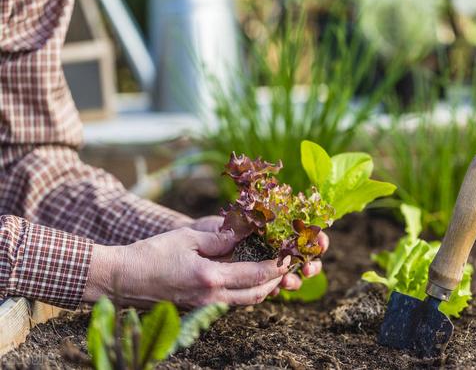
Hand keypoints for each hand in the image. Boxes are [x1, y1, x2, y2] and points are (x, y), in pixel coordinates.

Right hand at [83, 227, 290, 307]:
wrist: (122, 278)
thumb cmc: (151, 254)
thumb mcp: (186, 237)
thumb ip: (218, 237)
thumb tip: (243, 233)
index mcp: (210, 278)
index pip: (256, 275)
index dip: (277, 267)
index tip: (289, 257)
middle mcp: (211, 298)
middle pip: (256, 295)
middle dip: (276, 281)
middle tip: (286, 266)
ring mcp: (204, 306)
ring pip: (245, 301)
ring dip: (262, 288)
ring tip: (272, 272)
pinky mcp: (197, 307)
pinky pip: (230, 301)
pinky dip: (244, 292)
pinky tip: (246, 277)